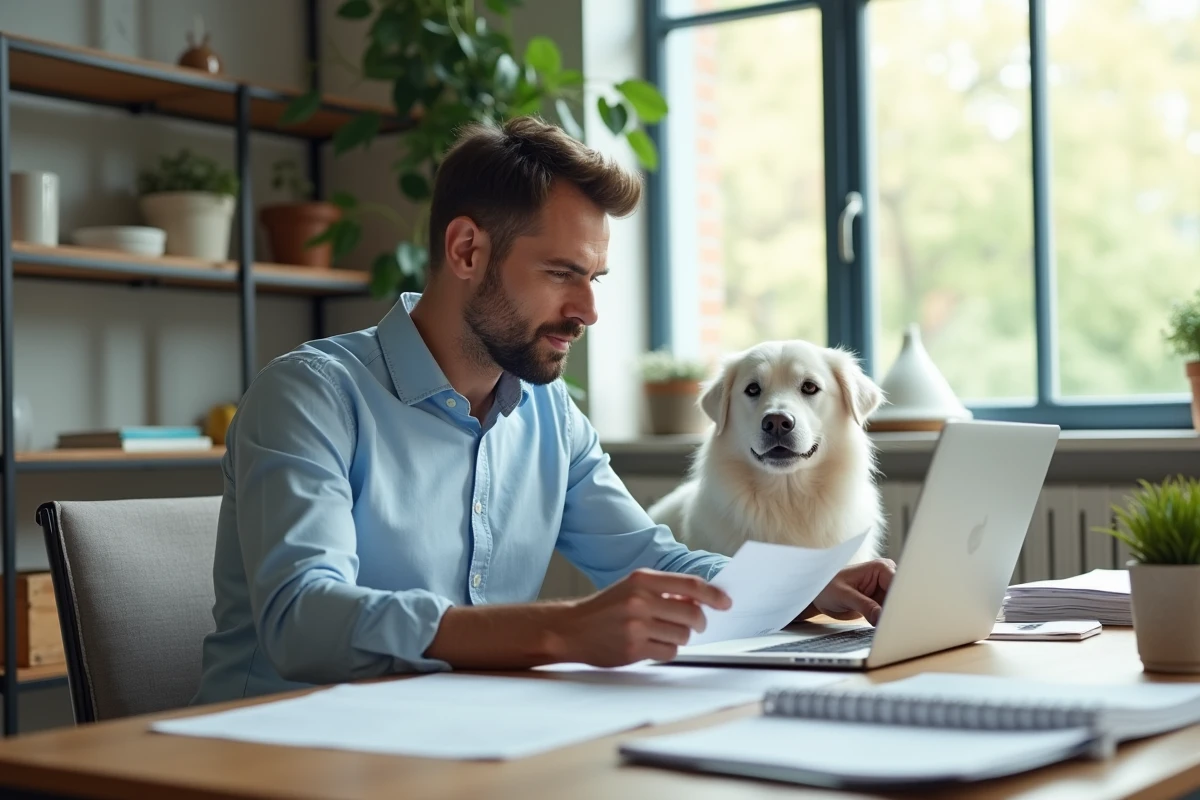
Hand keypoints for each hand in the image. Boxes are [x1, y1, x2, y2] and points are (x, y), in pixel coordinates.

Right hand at [550, 569, 731, 666]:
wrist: (571, 629)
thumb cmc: (606, 608)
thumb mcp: (632, 588)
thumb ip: (664, 590)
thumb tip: (702, 599)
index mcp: (642, 579)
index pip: (690, 585)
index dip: (713, 595)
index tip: (725, 602)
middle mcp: (640, 600)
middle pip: (692, 613)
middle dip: (699, 622)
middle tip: (695, 624)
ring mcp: (637, 626)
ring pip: (683, 636)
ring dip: (680, 637)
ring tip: (664, 633)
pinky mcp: (634, 649)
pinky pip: (669, 653)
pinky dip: (667, 651)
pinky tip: (653, 645)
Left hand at [799, 558, 895, 625]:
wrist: (818, 595)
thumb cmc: (827, 587)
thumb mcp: (844, 596)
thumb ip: (864, 605)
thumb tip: (881, 618)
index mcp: (880, 568)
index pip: (898, 585)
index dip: (900, 601)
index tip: (898, 616)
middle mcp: (887, 577)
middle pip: (902, 597)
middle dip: (899, 611)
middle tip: (896, 627)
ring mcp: (885, 591)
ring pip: (898, 607)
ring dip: (895, 618)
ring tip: (892, 630)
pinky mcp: (881, 603)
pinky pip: (890, 614)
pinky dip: (888, 622)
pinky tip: (886, 629)